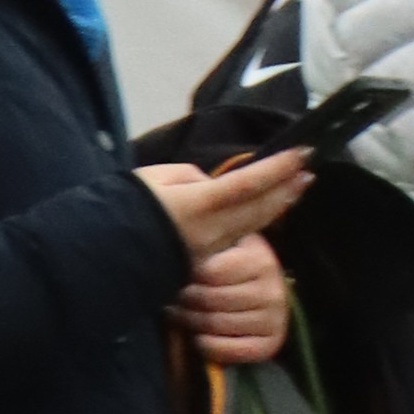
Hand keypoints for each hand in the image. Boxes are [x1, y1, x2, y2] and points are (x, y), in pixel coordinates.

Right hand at [139, 148, 309, 253]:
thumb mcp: (156, 179)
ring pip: (252, 224)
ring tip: (298, 188)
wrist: (103, 257)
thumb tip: (212, 185)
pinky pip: (238, 236)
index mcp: (199, 205)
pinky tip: (266, 211)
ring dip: (278, 205)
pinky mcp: (203, 260)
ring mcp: (209, 248)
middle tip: (310, 171)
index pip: (248, 184)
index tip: (303, 153)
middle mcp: (212, 230)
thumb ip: (191, 178)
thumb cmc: (124, 210)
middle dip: (287, 188)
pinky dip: (258, 220)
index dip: (278, 169)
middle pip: (259, 207)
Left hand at [182, 233, 291, 366]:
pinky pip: (232, 350)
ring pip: (218, 324)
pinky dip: (209, 347)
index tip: (178, 275)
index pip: (211, 272)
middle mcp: (273, 289)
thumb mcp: (226, 249)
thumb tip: (184, 250)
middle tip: (173, 298)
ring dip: (191, 322)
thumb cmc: (232, 268)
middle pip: (212, 300)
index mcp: (261, 260)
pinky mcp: (271, 343)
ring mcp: (275, 318)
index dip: (190, 275)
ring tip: (179, 314)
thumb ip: (211, 247)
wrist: (261, 293)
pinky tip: (197, 339)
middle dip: (186, 301)